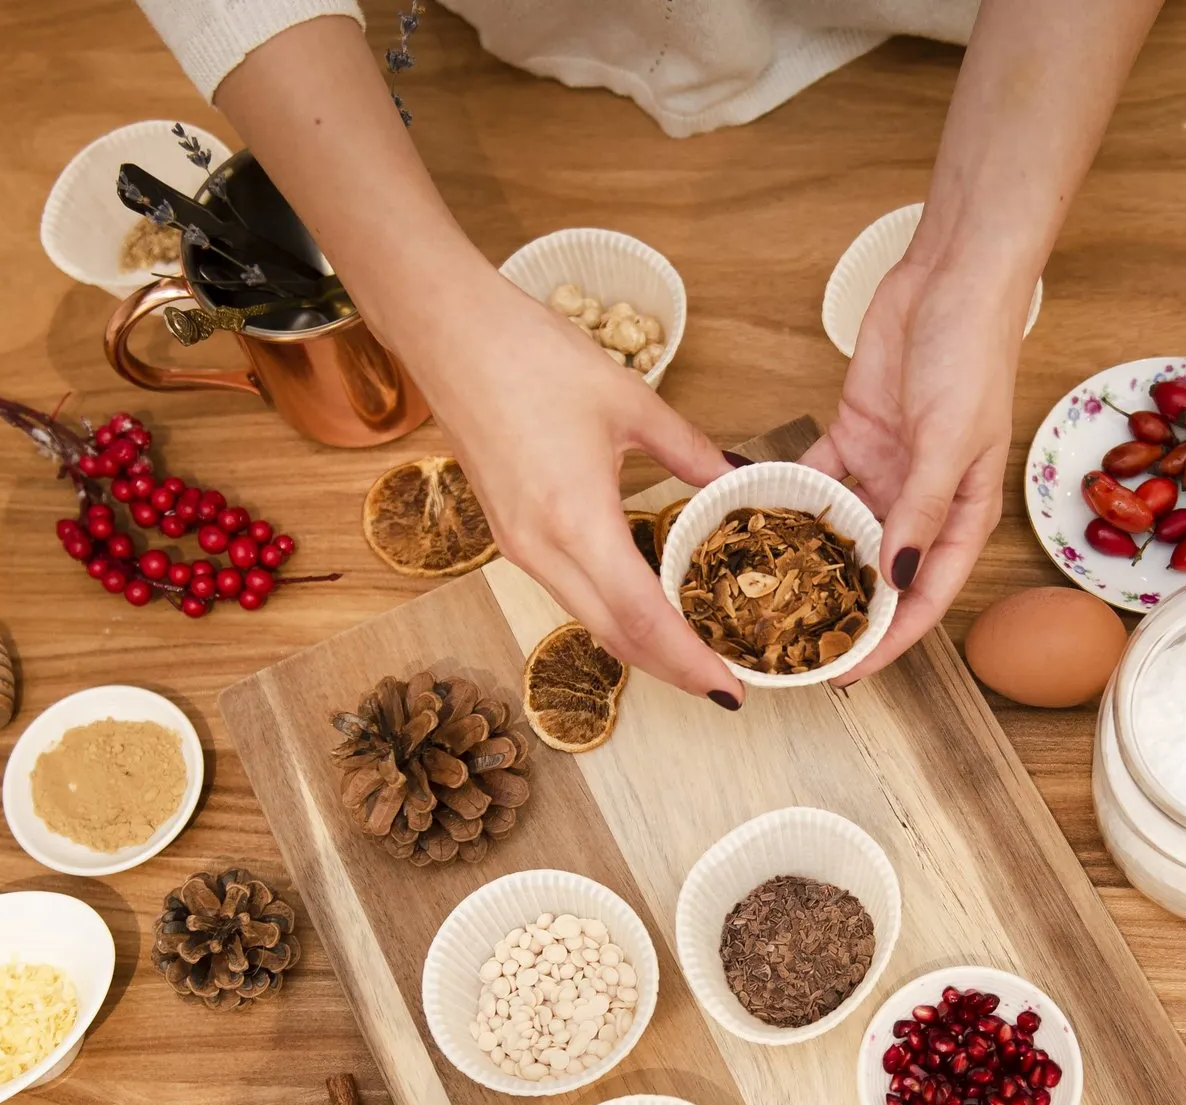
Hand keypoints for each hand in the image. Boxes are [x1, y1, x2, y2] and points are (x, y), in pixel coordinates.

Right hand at [395, 265, 742, 703]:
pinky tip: (644, 602)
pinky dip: (612, 612)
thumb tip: (736, 478)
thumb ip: (689, 451)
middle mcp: (542, 549)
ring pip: (589, 620)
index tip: (729, 689)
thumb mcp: (631, 401)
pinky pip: (568, 593)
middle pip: (616, 637)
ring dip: (642, 644)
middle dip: (672, 669)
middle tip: (723, 683)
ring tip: (694, 649)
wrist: (449, 333)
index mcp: (577, 520)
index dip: (690, 661)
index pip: (643, 617)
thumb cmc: (531, 356)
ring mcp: (519, 547)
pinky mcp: (509, 535)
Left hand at [804, 253, 1027, 682]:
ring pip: (842, 531)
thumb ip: (917, 510)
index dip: (886, 641)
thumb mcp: (947, 439)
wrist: (952, 275)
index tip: (844, 673)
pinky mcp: (853, 436)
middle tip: (792, 646)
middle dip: (841, 613)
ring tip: (763, 594)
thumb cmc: (971, 353)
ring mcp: (886, 470)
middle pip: (879, 575)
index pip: (923, 597)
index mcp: (960, 514)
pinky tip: (752, 521)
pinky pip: (816, 480)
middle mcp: (922, 502)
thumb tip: (897, 581)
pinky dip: (789, 499)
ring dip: (809, 560)